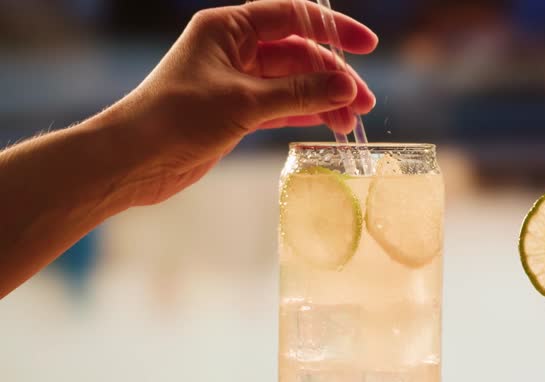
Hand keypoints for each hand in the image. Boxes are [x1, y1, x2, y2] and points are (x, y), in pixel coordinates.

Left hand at [105, 0, 377, 205]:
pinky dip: (305, 114)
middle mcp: (234, 50)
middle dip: (333, 77)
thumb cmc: (177, 118)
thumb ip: (299, 93)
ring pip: (293, 84)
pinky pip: (282, 106)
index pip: (292, 17)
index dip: (334, 30)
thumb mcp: (244, 102)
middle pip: (298, 54)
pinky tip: (329, 125)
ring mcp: (237, 81)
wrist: (134, 159)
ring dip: (323, 100)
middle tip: (364, 104)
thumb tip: (347, 87)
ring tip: (351, 123)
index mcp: (229, 28)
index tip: (368, 47)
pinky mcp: (237, 111)